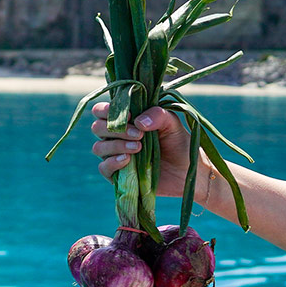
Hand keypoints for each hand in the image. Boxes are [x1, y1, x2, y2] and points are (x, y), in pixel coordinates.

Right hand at [90, 102, 207, 199]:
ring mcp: (114, 156)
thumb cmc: (179, 144)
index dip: (107, 111)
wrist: (189, 172)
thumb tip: (138, 122)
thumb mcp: (172, 124)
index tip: (130, 115)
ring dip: (116, 145)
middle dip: (115, 129)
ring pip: (98, 147)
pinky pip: (104, 168)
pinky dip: (113, 162)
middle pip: (97, 128)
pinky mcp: (117, 175)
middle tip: (139, 134)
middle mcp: (115, 137)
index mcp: (124, 121)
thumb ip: (157, 115)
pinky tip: (128, 160)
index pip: (101, 111)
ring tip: (139, 147)